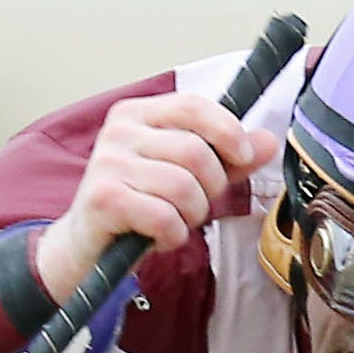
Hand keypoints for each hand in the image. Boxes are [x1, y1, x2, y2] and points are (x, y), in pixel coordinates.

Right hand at [34, 92, 280, 301]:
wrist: (87, 246)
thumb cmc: (138, 207)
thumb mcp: (184, 176)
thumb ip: (226, 158)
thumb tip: (267, 141)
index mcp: (138, 114)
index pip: (194, 105)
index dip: (227, 131)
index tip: (243, 156)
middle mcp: (119, 131)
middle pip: (196, 152)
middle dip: (211, 188)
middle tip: (196, 205)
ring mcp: (107, 163)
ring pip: (183, 187)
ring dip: (191, 216)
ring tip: (175, 222)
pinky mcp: (103, 199)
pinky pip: (164, 216)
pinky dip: (173, 235)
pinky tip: (160, 237)